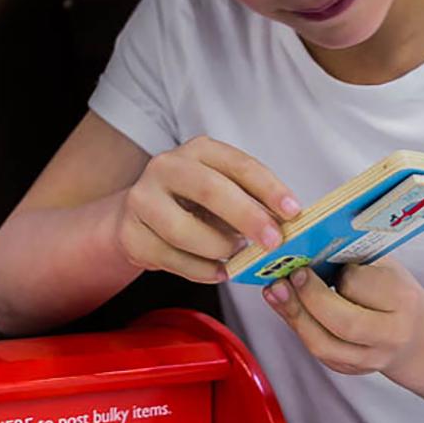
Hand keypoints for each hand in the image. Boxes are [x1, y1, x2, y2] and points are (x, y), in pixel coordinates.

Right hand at [114, 136, 300, 282]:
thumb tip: (287, 224)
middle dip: (247, 217)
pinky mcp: (130, 234)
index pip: (239, 164)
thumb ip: (252, 202)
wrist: (137, 216)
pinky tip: (217, 271)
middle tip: (273, 241)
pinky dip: (201, 270)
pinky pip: (171, 259)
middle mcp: (166, 167)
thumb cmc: (193, 204)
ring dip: (219, 249)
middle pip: (210, 189)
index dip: (269, 188)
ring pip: (185, 231)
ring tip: (235, 256)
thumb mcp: (224, 191)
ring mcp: (142, 199)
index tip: (293, 211)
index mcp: (198, 151)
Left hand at [262, 258, 423, 376]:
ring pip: (323, 344)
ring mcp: (369, 358)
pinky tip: (282, 306)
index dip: (337, 272)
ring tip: (275, 290)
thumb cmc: (395, 291)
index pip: (360, 286)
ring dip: (294, 315)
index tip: (322, 258)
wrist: (416, 336)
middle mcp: (390, 335)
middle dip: (310, 297)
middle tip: (291, 275)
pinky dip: (296, 326)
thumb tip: (307, 247)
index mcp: (402, 300)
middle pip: (343, 322)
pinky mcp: (349, 369)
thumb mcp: (385, 267)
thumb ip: (353, 257)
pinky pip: (317, 351)